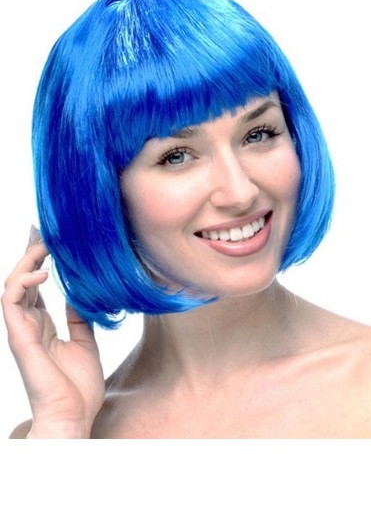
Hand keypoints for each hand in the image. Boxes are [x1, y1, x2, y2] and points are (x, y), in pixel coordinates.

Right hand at [1, 228, 104, 437]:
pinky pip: (12, 301)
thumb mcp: (85, 341)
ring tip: (43, 243)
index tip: (49, 238)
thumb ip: (78, 317)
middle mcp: (28, 324)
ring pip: (12, 284)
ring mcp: (20, 329)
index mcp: (42, 325)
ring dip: (25, 260)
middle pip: (21, 279)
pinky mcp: (18, 336)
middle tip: (39, 229)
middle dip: (28, 252)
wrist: (74, 415)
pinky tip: (42, 271)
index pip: (34, 285)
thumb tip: (80, 293)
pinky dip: (24, 282)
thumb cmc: (78, 386)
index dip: (38, 261)